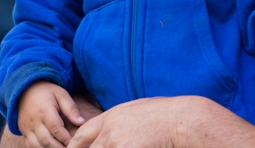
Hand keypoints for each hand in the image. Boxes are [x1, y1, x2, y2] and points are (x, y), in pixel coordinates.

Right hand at [18, 81, 84, 147]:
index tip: (75, 142)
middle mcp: (34, 121)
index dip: (66, 138)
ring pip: (37, 145)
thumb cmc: (47, 92)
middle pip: (46, 140)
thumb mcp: (61, 94)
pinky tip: (50, 147)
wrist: (26, 90)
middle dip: (59, 147)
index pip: (56, 129)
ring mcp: (26, 128)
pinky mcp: (23, 132)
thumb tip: (81, 122)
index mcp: (45, 111)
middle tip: (69, 147)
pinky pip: (30, 145)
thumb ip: (71, 108)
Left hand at [68, 97, 182, 147]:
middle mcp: (110, 130)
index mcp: (112, 116)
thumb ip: (121, 121)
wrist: (180, 119)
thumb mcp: (138, 110)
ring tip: (123, 146)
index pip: (83, 134)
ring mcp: (117, 143)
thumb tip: (113, 131)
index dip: (74, 147)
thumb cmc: (165, 115)